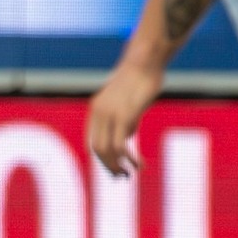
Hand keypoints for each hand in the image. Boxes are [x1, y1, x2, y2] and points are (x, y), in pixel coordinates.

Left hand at [87, 58, 162, 178]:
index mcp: (96, 109)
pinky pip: (121, 144)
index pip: (92, 142)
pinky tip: (140, 164)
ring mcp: (109, 114)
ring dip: (119, 166)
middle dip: (109, 167)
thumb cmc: (141, 78)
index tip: (115, 169)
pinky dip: (130, 158)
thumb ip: (125, 120)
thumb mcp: (128, 102)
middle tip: (122, 177)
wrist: (145, 60)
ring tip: (132, 172)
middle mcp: (99, 113)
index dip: (102, 159)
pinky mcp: (123, 115)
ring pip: (108, 150)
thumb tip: (127, 139)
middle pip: (98, 150)